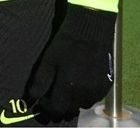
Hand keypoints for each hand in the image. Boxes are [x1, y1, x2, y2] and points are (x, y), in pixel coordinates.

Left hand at [26, 3, 115, 119]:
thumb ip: (40, 81)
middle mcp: (84, 93)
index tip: (43, 99)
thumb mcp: (48, 59)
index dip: (48, 107)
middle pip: (70, 110)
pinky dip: (85, 95)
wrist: (90, 30)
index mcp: (69, 86)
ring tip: (67, 87)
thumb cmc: (65, 42)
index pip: (57, 109)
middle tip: (54, 95)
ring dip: (73, 101)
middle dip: (60, 106)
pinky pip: (93, 98)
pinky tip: (80, 83)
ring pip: (82, 105)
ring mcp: (97, 90)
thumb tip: (33, 97)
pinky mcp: (106, 86)